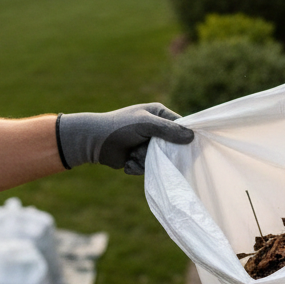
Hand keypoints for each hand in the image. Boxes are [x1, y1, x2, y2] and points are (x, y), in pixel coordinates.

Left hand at [57, 103, 193, 174]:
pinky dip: (137, 167)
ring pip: (159, 160)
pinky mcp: (139, 158)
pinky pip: (147, 168)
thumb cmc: (120, 127)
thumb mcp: (146, 124)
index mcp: (159, 114)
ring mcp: (147, 144)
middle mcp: (155, 129)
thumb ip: (168, 130)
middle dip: (159, 152)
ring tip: (132, 153)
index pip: (180, 125)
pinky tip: (127, 161)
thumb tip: (191, 137)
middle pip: (171, 146)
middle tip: (150, 151)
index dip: (185, 136)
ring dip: (145, 160)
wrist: (93, 141)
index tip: (189, 147)